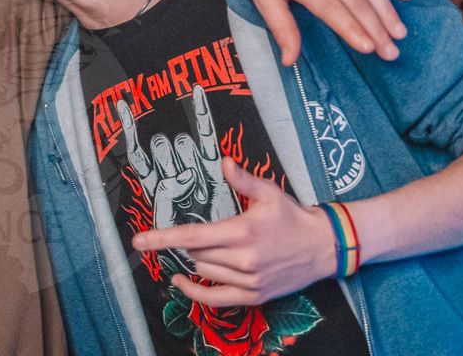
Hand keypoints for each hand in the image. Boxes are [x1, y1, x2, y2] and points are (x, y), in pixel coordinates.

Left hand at [132, 160, 336, 307]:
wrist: (323, 246)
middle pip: (196, 254)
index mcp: (243, 232)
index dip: (162, 239)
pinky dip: (194, 292)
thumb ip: (242, 179)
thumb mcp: (269, 192)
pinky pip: (215, 300)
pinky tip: (180, 281)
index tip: (139, 240)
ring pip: (203, 272)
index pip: (192, 237)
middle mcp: (244, 260)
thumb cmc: (293, 216)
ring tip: (207, 248)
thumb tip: (224, 162)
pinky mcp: (255, 296)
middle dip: (190, 243)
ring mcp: (249, 281)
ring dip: (196, 261)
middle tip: (199, 233)